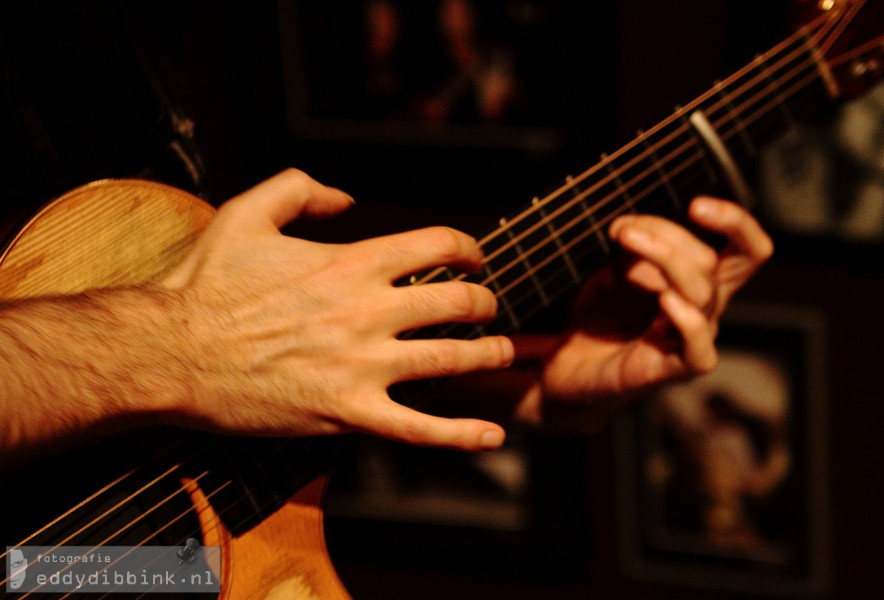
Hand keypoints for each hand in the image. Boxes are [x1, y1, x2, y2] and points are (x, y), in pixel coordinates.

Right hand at [162, 169, 511, 450]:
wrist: (172, 353)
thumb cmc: (205, 284)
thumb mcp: (246, 212)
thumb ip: (301, 189)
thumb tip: (346, 197)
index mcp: (350, 263)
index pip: (438, 246)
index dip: (468, 248)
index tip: (475, 258)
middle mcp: (368, 311)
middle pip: (456, 303)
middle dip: (484, 304)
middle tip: (488, 309)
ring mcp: (362, 366)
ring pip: (451, 361)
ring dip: (489, 355)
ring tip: (503, 353)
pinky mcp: (347, 413)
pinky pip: (418, 429)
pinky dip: (461, 434)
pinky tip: (494, 435)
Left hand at [514, 197, 771, 428]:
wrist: (568, 368)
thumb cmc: (597, 318)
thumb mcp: (613, 270)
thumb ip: (633, 249)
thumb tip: (637, 230)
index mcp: (699, 282)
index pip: (745, 250)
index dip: (736, 222)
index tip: (696, 205)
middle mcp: (704, 310)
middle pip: (717, 264)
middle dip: (672, 236)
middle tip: (625, 228)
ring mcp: (691, 340)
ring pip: (702, 293)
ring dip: (664, 257)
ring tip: (626, 240)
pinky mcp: (672, 370)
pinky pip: (699, 349)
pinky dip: (687, 321)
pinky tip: (665, 301)